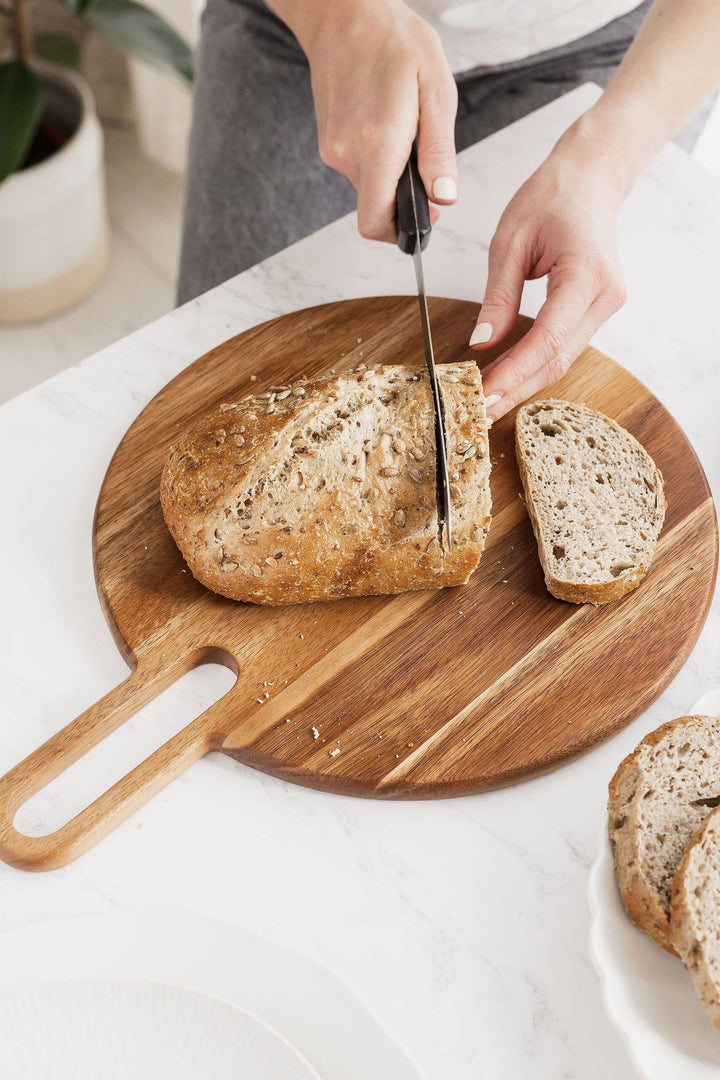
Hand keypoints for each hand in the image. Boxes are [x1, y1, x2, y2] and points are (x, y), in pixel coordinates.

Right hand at [291, 0, 457, 240]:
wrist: (344, 13)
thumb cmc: (394, 42)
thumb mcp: (436, 92)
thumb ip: (439, 152)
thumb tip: (445, 198)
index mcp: (378, 146)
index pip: (376, 222)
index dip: (402, 232)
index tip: (424, 217)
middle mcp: (347, 155)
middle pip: (375, 208)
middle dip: (402, 201)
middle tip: (424, 166)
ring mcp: (333, 150)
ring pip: (368, 188)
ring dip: (390, 175)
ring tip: (404, 131)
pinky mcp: (328, 142)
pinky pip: (358, 168)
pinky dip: (377, 159)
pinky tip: (386, 123)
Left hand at [470, 126, 628, 422]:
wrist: (591, 177)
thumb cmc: (552, 196)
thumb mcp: (510, 240)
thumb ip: (498, 296)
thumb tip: (482, 343)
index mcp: (587, 274)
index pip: (548, 338)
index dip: (515, 372)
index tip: (485, 393)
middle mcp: (606, 296)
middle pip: (558, 359)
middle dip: (517, 389)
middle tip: (480, 414)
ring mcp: (607, 305)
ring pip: (563, 359)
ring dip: (525, 383)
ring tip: (488, 402)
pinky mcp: (599, 309)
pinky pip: (565, 346)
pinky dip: (536, 365)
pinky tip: (509, 378)